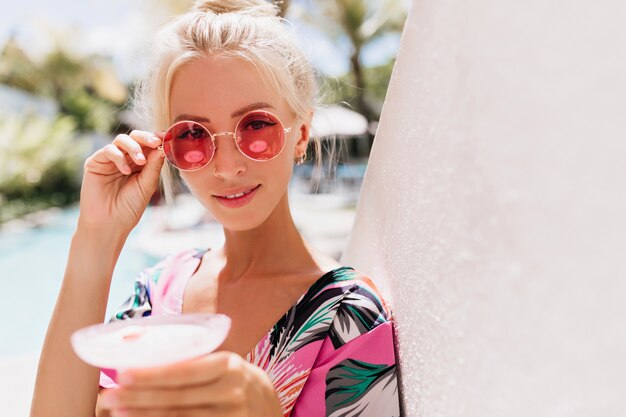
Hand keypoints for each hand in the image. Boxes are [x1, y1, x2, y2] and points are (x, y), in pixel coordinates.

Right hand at [78, 130, 164, 230]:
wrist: (110, 224)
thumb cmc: (130, 207)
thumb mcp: (147, 185)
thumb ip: (154, 166)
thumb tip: (162, 146)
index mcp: (139, 163)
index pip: (148, 145)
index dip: (157, 139)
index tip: (167, 138)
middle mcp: (124, 158)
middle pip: (135, 137)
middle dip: (146, 137)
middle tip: (156, 142)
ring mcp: (109, 160)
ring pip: (121, 140)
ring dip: (134, 147)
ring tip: (141, 162)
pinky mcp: (95, 163)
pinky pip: (108, 151)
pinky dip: (119, 157)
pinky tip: (126, 171)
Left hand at [99, 352, 283, 416]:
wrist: (267, 405)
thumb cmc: (233, 379)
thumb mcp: (222, 364)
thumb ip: (193, 360)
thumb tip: (142, 348)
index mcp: (228, 366)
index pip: (184, 372)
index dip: (152, 374)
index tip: (123, 373)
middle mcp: (231, 393)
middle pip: (176, 398)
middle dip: (138, 398)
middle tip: (108, 397)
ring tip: (118, 412)